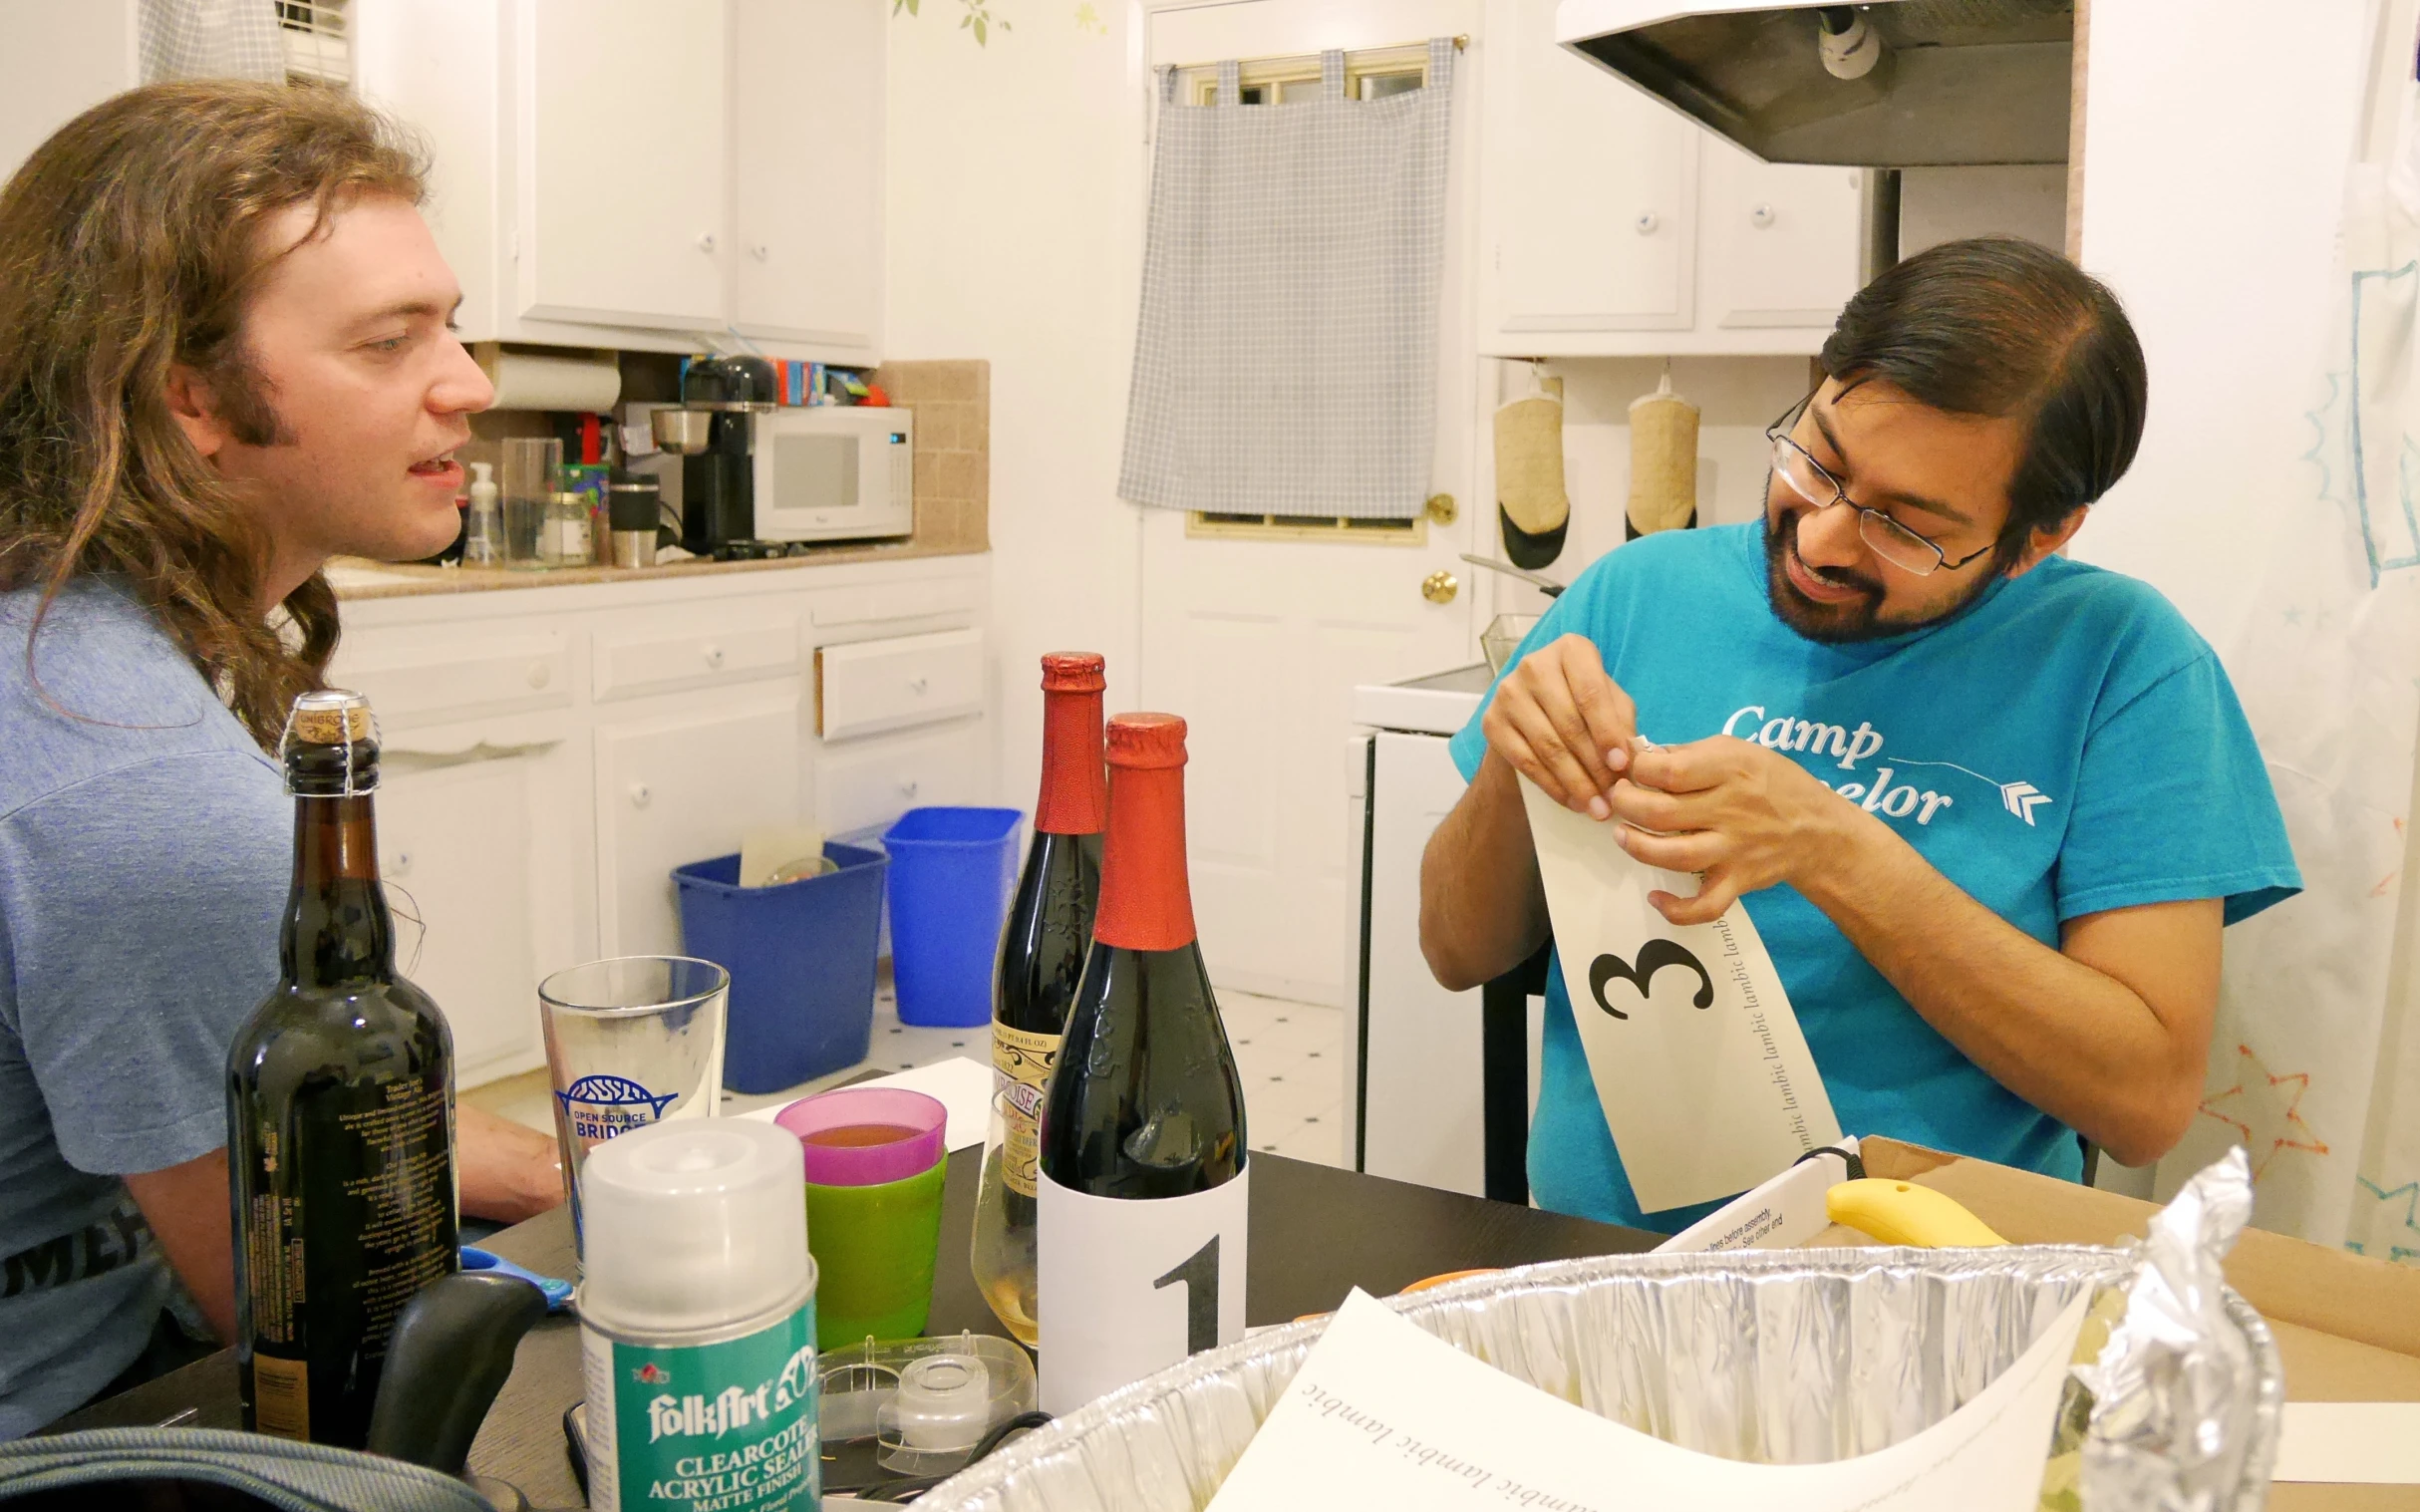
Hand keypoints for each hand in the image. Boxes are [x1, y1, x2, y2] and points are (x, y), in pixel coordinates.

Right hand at [1481, 635, 1638, 818]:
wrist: (1531, 715)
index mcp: (1571, 650)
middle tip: (1613, 797)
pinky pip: (1526, 761)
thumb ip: (1622, 722)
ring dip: (1576, 782)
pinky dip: (1552, 786)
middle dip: (1594, 766)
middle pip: (1569, 724)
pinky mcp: (1491, 722)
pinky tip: (1571, 801)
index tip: (1621, 765)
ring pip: (1548, 747)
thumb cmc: (1581, 704)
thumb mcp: (1610, 704)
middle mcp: (1535, 665)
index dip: (1607, 732)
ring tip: (1596, 807)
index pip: (1591, 693)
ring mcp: (1508, 693)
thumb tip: (1633, 757)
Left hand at [1606, 736, 1861, 924]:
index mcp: (1730, 769)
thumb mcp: (1736, 751)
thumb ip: (1688, 754)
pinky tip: (1655, 897)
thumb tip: (1637, 754)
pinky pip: (1706, 905)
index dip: (1638, 770)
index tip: (1630, 769)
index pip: (1670, 770)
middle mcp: (1731, 810)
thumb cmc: (1771, 783)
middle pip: (1662, 813)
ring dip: (1637, 847)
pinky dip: (1677, 909)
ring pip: (1674, 856)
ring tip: (1622, 835)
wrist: (1818, 830)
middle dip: (1626, 805)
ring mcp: (1734, 849)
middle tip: (1618, 799)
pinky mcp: (1738, 881)